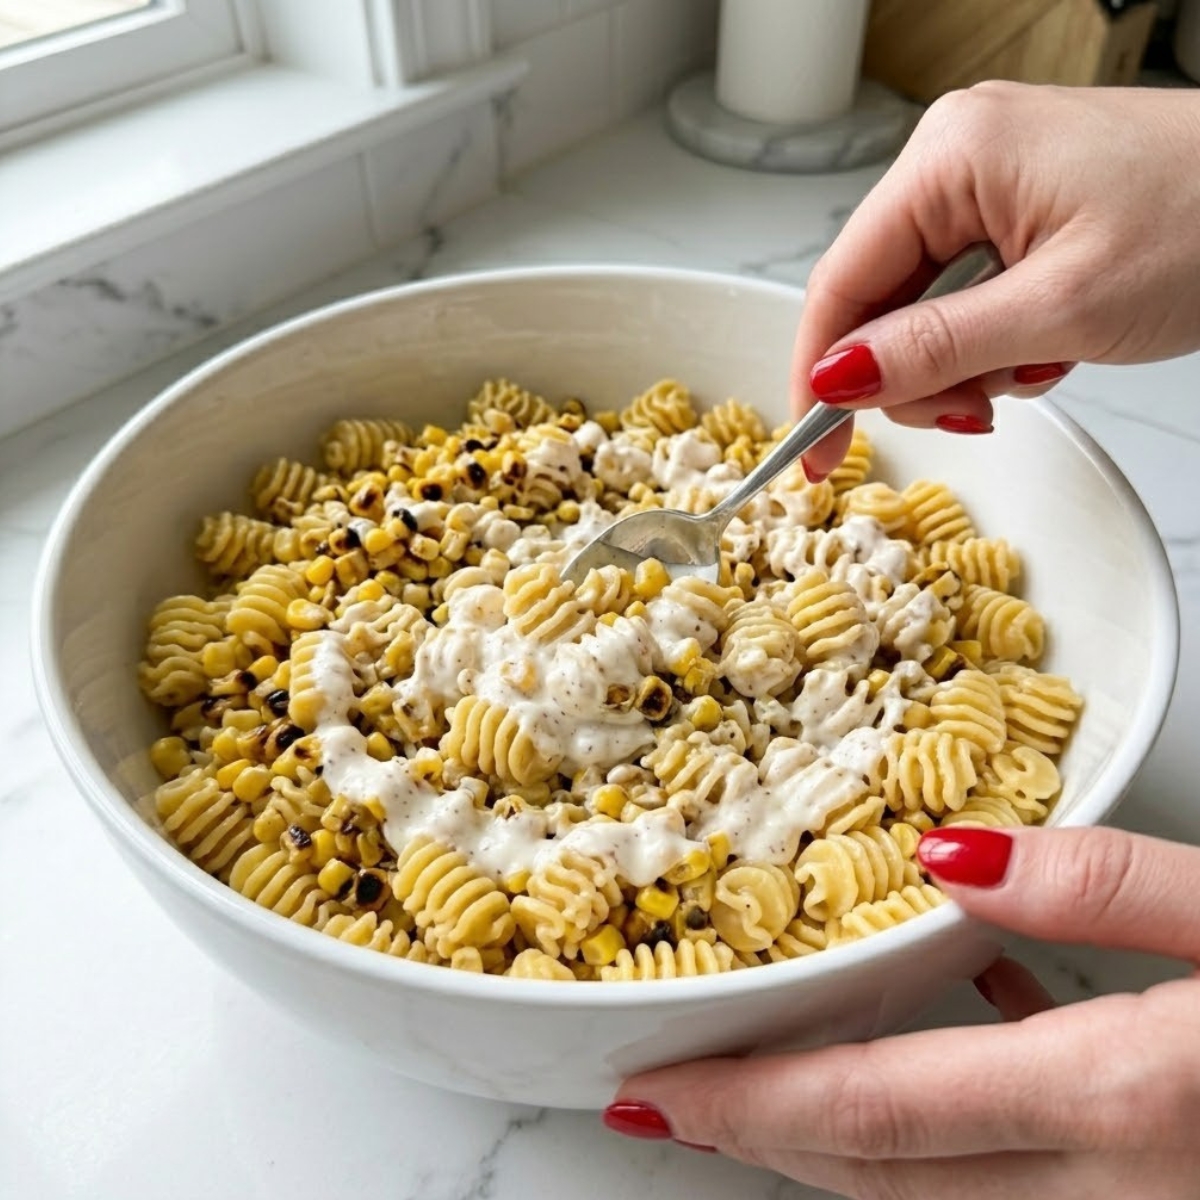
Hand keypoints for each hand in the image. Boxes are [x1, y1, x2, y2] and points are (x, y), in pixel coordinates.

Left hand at [603, 826, 1199, 1198]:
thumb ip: (1112, 886)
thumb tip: (955, 846)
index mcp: (1122, 1108)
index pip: (871, 1119)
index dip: (746, 1105)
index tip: (650, 1089)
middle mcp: (1113, 1195)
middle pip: (881, 1171)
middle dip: (765, 1129)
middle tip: (675, 1085)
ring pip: (937, 1182)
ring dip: (844, 1124)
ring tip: (777, 1053)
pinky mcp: (1160, 1179)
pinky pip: (1017, 1159)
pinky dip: (955, 1095)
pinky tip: (963, 1005)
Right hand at [793, 83, 1199, 474]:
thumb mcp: (1062, 307)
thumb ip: (937, 349)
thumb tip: (839, 378)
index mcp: (951, 157)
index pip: (840, 282)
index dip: (819, 375)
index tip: (816, 448)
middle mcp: (956, 159)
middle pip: (877, 299)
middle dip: (916, 374)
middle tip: (970, 412)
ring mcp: (987, 181)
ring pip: (920, 307)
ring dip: (963, 363)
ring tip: (1036, 365)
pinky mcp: (1017, 208)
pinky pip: (964, 294)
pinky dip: (992, 340)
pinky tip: (1044, 344)